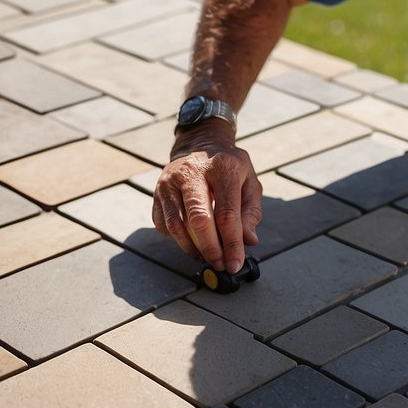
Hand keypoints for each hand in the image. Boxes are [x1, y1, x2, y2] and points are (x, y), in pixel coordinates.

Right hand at [152, 122, 262, 272]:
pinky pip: (163, 224)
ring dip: (192, 249)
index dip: (231, 243)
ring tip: (207, 256)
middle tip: (220, 264)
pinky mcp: (157, 191)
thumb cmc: (229, 167)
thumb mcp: (249, 181)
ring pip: (177, 226)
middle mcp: (192, 172)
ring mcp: (170, 181)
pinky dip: (177, 239)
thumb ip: (251, 211)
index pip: (227, 214)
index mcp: (222, 167)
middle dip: (210, 249)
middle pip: (198, 220)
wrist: (200, 143)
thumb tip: (248, 241)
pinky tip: (191, 241)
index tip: (235, 263)